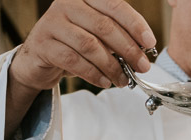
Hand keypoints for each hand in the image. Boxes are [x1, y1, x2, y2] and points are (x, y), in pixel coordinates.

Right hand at [10, 0, 155, 93]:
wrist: (40, 57)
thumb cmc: (74, 44)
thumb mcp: (97, 34)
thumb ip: (117, 36)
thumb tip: (143, 51)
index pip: (114, 5)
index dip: (135, 24)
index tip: (150, 42)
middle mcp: (66, 4)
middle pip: (104, 26)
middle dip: (127, 49)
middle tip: (142, 66)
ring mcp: (52, 22)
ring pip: (89, 45)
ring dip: (111, 66)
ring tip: (124, 80)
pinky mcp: (43, 44)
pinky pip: (73, 60)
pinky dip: (93, 73)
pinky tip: (105, 82)